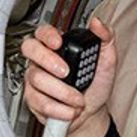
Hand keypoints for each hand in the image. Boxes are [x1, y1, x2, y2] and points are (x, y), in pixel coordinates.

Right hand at [19, 17, 117, 136]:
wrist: (92, 113)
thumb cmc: (96, 85)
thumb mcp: (107, 60)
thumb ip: (105, 37)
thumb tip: (98, 23)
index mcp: (59, 46)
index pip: (43, 31)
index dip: (47, 35)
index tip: (58, 43)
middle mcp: (43, 60)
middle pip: (29, 48)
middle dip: (47, 59)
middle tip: (66, 72)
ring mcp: (35, 79)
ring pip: (37, 79)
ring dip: (63, 92)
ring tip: (78, 99)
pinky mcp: (33, 99)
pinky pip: (39, 102)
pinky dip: (59, 109)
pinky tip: (70, 110)